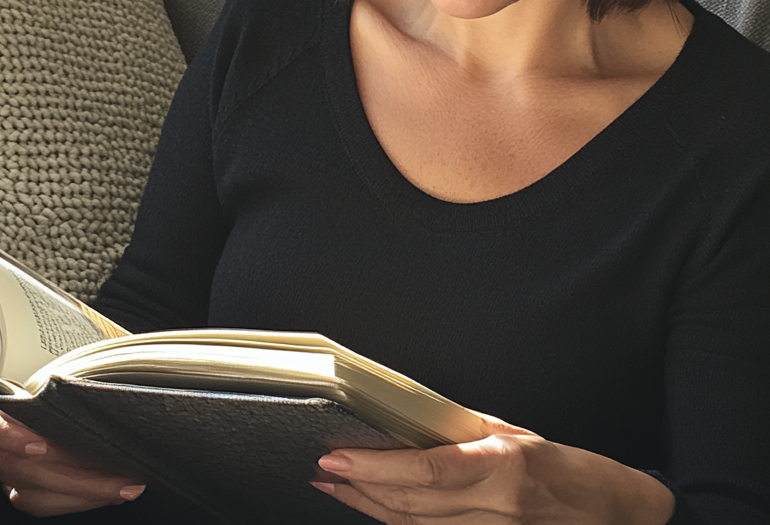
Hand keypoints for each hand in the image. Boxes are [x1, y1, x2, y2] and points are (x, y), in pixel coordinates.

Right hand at [0, 346, 145, 516]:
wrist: (40, 377)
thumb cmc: (36, 362)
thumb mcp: (26, 350)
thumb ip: (4, 350)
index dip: (6, 435)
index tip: (40, 444)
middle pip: (14, 466)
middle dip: (66, 472)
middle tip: (109, 467)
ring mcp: (1, 467)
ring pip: (32, 491)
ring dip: (81, 491)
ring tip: (125, 484)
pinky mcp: (20, 488)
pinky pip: (45, 503)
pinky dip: (79, 500)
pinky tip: (114, 489)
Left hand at [311, 414, 674, 524]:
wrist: (615, 515)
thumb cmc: (566, 468)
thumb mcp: (514, 434)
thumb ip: (462, 432)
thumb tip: (409, 424)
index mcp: (503, 466)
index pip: (426, 470)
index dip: (377, 467)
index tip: (338, 456)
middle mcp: (497, 507)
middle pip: (412, 505)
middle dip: (360, 488)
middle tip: (324, 469)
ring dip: (370, 508)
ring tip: (337, 486)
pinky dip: (400, 524)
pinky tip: (376, 509)